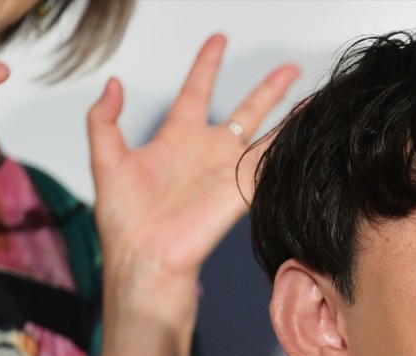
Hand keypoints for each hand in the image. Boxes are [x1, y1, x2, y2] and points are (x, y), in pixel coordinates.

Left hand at [88, 34, 298, 307]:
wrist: (145, 255)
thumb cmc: (125, 221)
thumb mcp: (105, 159)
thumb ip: (104, 119)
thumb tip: (112, 84)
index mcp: (176, 139)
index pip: (196, 91)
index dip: (207, 64)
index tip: (218, 41)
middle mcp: (208, 151)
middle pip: (246, 109)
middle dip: (268, 88)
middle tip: (288, 67)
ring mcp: (228, 169)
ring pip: (267, 133)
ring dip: (289, 114)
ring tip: (311, 96)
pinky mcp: (242, 188)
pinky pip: (271, 160)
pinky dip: (290, 143)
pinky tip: (307, 128)